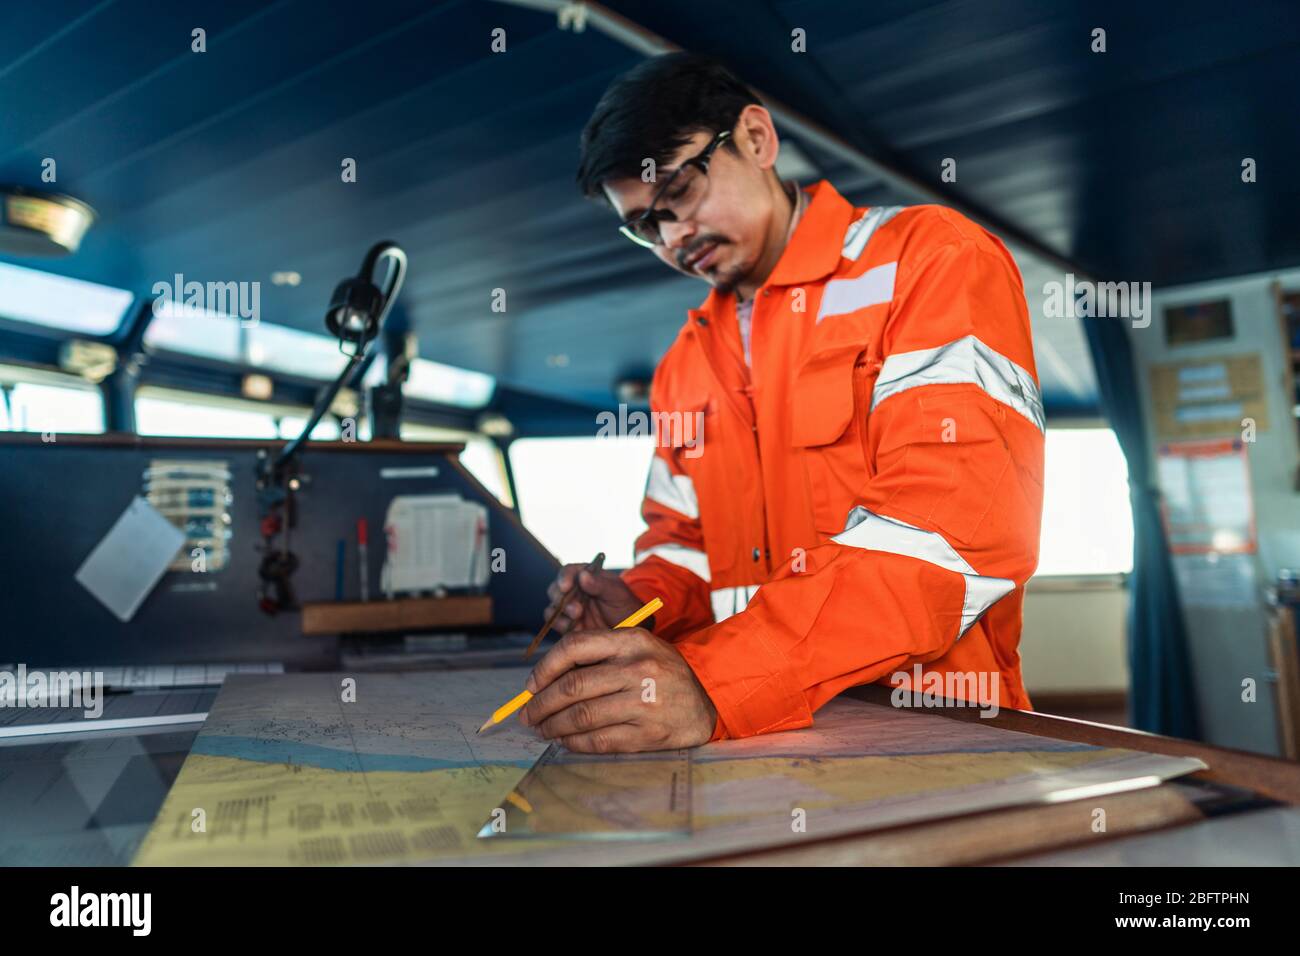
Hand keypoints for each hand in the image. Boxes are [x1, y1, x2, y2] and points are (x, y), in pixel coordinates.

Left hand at [519, 627, 717, 752]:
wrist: (709, 700)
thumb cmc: (664, 672)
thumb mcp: (639, 648)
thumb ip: (600, 656)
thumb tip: (546, 678)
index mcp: (630, 641)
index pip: (574, 648)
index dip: (544, 668)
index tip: (530, 685)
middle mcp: (637, 668)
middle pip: (572, 686)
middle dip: (540, 703)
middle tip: (528, 714)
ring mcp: (644, 702)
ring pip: (581, 716)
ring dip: (553, 725)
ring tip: (543, 729)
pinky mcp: (648, 733)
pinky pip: (599, 740)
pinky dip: (574, 742)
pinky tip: (565, 740)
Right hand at [544, 563, 643, 634]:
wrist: (631, 629)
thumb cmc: (625, 606)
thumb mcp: (618, 593)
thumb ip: (601, 584)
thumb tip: (583, 575)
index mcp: (586, 577)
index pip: (569, 572)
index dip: (564, 577)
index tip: (565, 586)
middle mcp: (574, 592)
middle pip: (555, 590)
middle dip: (561, 599)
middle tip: (577, 609)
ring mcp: (569, 609)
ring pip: (553, 608)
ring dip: (561, 614)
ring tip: (577, 618)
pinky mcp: (568, 625)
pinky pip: (556, 624)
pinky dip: (561, 626)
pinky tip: (575, 628)